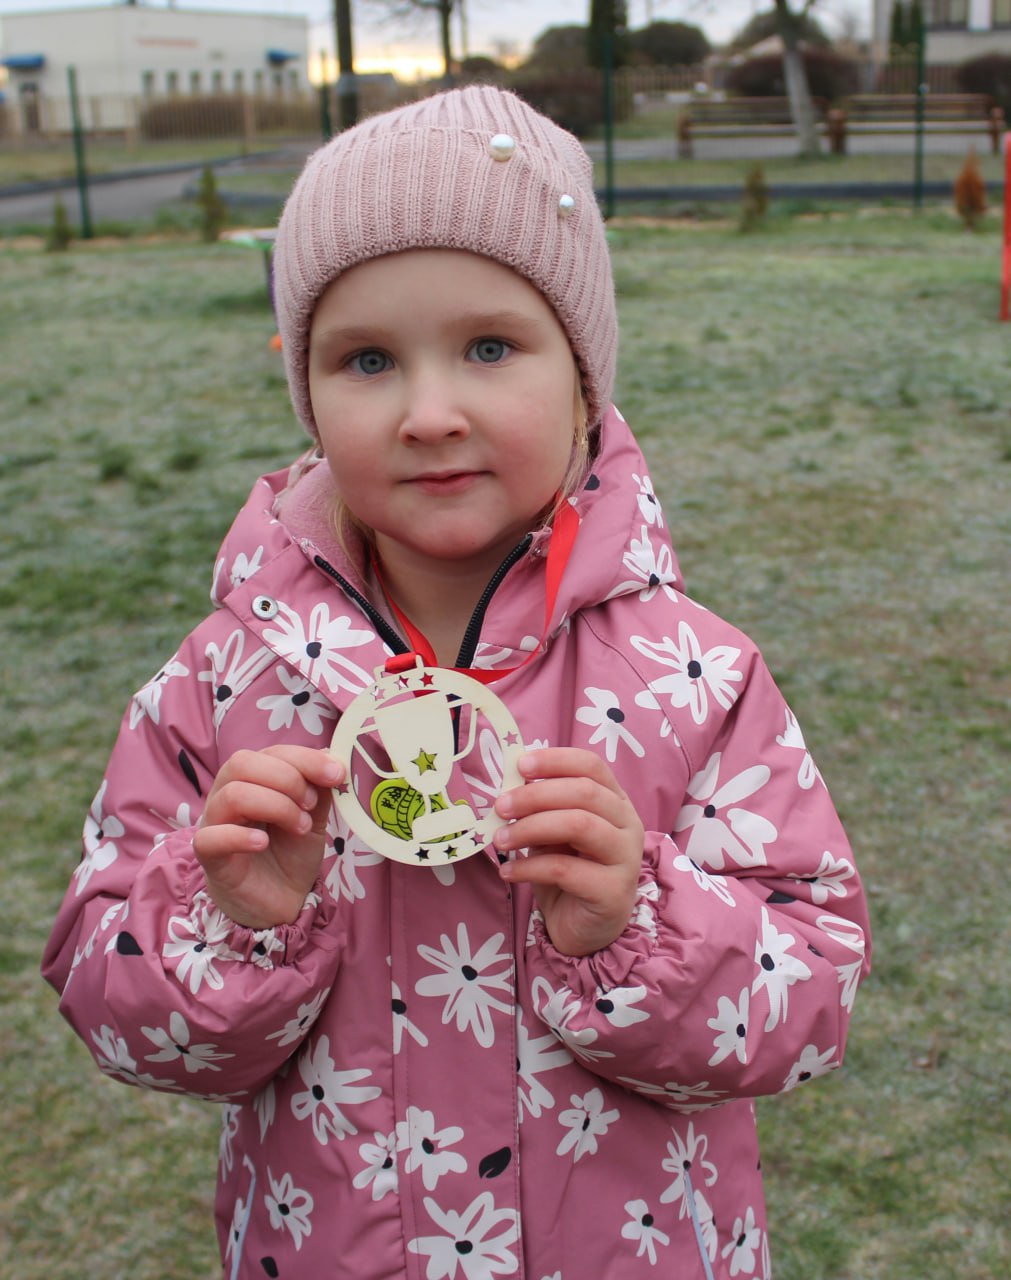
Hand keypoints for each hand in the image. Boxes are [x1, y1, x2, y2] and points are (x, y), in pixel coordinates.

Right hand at [194, 746, 343, 928]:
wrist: (279, 900)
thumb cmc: (290, 853)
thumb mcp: (315, 817)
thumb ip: (320, 789)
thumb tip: (332, 756)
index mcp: (253, 778)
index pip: (272, 751)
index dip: (306, 759)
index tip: (336, 775)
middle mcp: (227, 793)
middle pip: (242, 763)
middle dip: (287, 779)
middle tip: (311, 806)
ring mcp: (214, 823)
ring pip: (232, 795)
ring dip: (275, 806)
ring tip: (300, 826)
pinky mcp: (209, 856)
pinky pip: (211, 837)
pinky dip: (240, 836)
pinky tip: (263, 843)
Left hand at [493, 748, 643, 957]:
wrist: (581, 928)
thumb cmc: (567, 872)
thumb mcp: (552, 834)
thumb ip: (540, 808)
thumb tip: (507, 786)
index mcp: (615, 801)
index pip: (592, 765)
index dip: (555, 760)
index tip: (520, 765)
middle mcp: (628, 824)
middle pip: (585, 792)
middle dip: (535, 795)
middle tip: (500, 806)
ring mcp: (626, 858)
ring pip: (579, 825)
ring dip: (531, 828)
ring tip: (500, 840)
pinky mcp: (613, 892)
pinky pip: (566, 869)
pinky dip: (529, 867)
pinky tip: (509, 872)